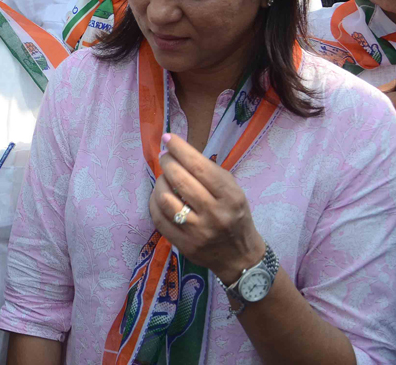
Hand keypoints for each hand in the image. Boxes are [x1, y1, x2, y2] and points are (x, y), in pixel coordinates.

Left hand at [149, 133, 264, 284]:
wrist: (240, 257)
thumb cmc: (235, 216)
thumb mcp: (233, 192)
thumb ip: (210, 173)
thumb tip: (179, 151)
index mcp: (230, 197)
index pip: (200, 167)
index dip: (180, 149)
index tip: (168, 138)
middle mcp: (214, 214)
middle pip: (180, 180)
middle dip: (167, 162)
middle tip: (165, 156)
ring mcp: (197, 232)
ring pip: (165, 198)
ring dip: (159, 182)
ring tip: (164, 177)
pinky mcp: (183, 245)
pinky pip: (159, 218)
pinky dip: (154, 202)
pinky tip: (159, 195)